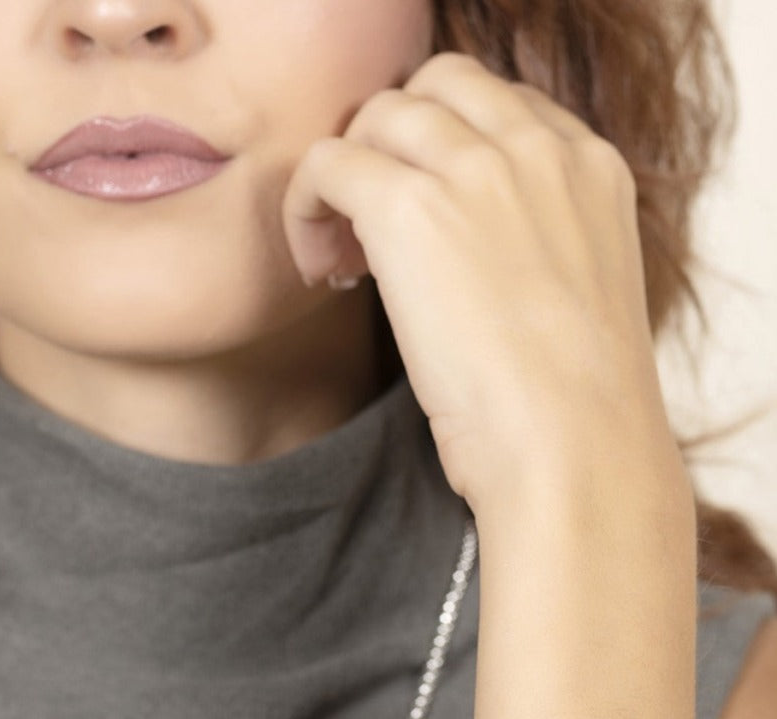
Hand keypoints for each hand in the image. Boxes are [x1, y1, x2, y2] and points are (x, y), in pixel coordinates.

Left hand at [282, 52, 680, 516]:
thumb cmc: (577, 417)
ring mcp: (474, 169)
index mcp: (592, 169)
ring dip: (347, 178)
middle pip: (437, 87)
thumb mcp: (581, 308)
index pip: (502, 108)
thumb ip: (540, 255)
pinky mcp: (409, 206)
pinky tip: (320, 271)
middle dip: (395, 144)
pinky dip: (306, 208)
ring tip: (343, 258)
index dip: (449, 153)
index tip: (431, 223)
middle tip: (375, 228)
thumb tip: (476, 271)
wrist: (573, 450)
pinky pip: (326, 162)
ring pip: (376, 116)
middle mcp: (538, 150)